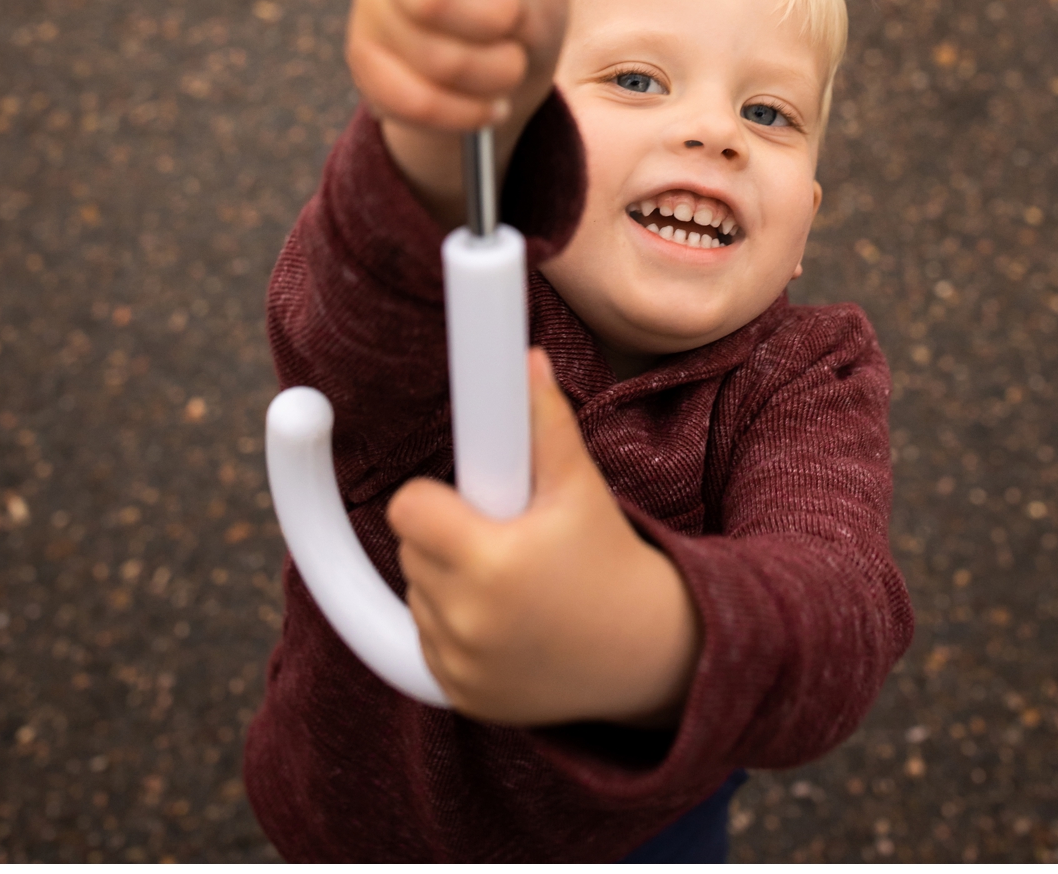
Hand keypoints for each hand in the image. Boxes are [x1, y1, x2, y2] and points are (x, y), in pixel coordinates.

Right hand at [346, 0, 567, 220]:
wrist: (504, 85)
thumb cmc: (527, 7)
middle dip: (493, 23)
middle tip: (514, 23)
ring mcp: (369, 7)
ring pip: (427, 53)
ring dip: (491, 71)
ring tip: (508, 65)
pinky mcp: (363, 63)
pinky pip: (412, 97)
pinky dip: (464, 109)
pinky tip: (485, 104)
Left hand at [386, 349, 702, 728]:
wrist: (649, 651)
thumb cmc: (612, 557)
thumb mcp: (582, 487)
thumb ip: (545, 423)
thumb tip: (524, 361)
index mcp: (493, 562)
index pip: (408, 508)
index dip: (436, 496)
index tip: (464, 497)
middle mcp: (470, 620)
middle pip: (410, 550)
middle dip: (448, 533)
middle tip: (508, 534)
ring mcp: (461, 665)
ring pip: (418, 595)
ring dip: (448, 580)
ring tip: (516, 577)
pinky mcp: (460, 696)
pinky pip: (428, 642)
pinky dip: (455, 626)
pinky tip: (510, 616)